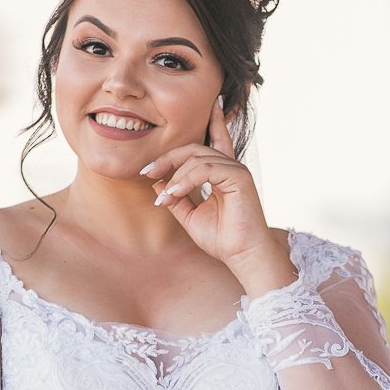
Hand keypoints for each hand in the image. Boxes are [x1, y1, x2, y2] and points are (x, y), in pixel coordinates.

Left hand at [142, 98, 295, 295]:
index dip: (189, 133)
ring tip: (164, 197)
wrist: (242, 256)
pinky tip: (174, 194)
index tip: (159, 146)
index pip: (210, 141)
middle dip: (168, 158)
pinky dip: (185, 180)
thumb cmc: (222, 239)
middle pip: (194, 148)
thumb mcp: (190, 216)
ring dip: (175, 176)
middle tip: (147, 172)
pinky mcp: (239, 176)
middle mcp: (231, 167)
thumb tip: (157, 183)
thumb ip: (176, 197)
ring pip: (197, 158)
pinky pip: (205, 168)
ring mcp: (236, 169)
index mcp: (222, 173)